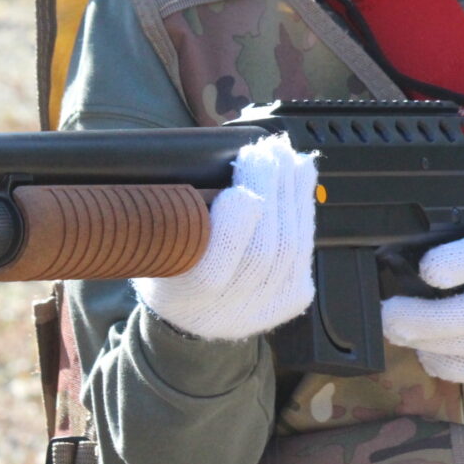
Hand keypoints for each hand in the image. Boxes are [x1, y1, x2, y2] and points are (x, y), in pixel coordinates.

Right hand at [133, 132, 316, 340]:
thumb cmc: (173, 261)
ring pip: (291, 246)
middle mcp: (231, 311)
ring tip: (288, 158)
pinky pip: (304, 248)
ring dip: (293, 193)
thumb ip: (175, 213)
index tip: (238, 189)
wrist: (195, 312)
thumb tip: (210, 165)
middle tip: (268, 151)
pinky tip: (302, 179)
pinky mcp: (293, 299)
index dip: (233, 228)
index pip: (214, 269)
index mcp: (187, 298)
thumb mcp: (159, 240)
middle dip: (270, 192)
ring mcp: (267, 308)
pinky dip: (304, 208)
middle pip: (264, 250)